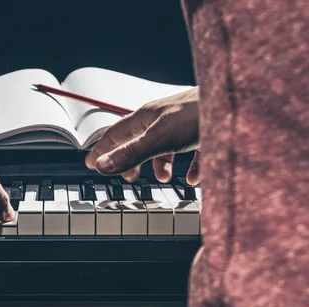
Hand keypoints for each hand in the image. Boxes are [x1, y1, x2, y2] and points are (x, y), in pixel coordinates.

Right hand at [85, 87, 200, 184]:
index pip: (115, 134)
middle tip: (128, 177)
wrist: (241, 103)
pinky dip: (189, 167)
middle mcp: (162, 119)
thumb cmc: (200, 113)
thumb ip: (132, 154)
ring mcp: (184, 124)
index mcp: (146, 117)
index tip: (91, 163)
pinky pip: (191, 151)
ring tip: (163, 178)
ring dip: (160, 164)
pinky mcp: (204, 130)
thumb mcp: (160, 138)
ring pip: (164, 146)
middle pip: (138, 140)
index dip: (102, 149)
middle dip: (131, 160)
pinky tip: (193, 178)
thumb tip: (103, 165)